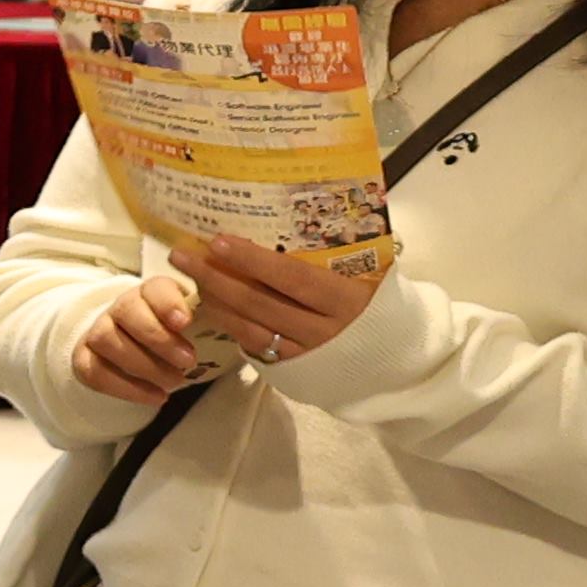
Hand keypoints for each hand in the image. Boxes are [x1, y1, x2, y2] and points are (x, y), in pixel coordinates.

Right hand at [69, 264, 205, 409]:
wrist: (133, 347)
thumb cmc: (173, 335)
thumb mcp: (195, 322)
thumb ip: (209, 319)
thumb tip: (240, 325)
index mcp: (151, 292)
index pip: (153, 288)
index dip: (167, 303)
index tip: (186, 322)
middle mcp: (120, 306)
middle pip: (127, 311)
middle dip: (158, 338)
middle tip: (188, 361)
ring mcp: (97, 330)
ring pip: (106, 339)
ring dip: (142, 364)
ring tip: (175, 383)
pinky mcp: (83, 357)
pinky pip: (94, 370)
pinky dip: (125, 387)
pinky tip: (155, 397)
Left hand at [181, 233, 387, 370]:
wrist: (402, 358)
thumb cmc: (383, 305)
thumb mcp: (372, 276)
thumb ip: (340, 255)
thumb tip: (297, 215)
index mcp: (346, 300)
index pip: (291, 277)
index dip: (253, 261)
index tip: (218, 240)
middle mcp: (324, 330)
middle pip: (260, 302)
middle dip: (218, 277)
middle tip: (184, 254)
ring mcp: (307, 353)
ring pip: (251, 326)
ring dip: (216, 300)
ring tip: (189, 275)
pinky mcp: (295, 371)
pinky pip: (254, 346)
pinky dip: (228, 325)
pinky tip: (208, 306)